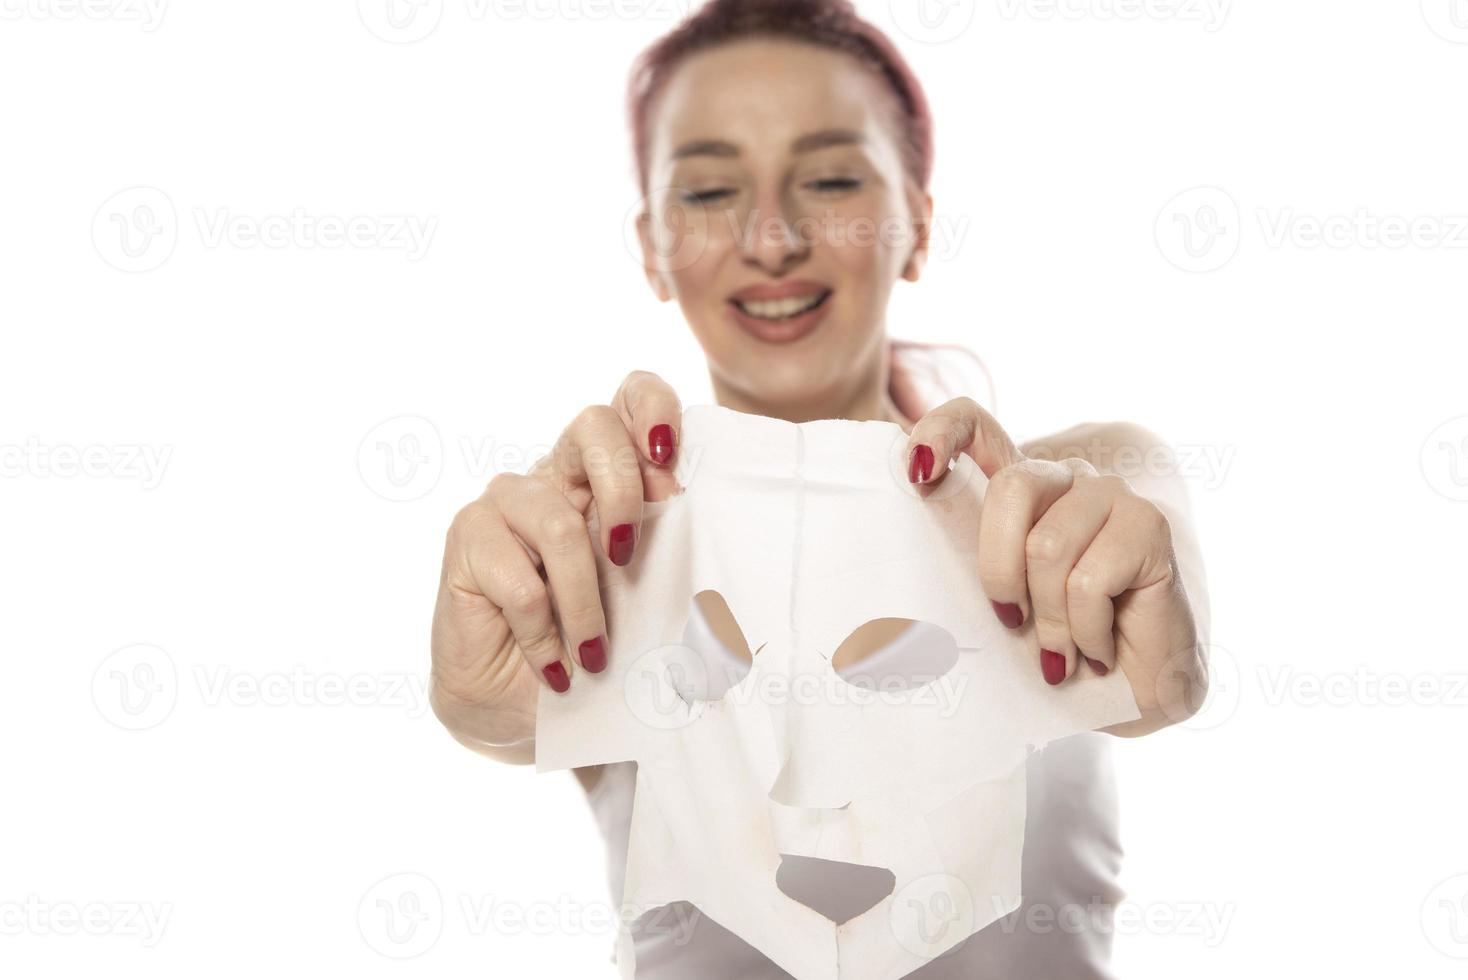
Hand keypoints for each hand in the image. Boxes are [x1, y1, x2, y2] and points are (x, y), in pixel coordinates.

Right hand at [429, 371, 683, 756]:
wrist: (514, 706)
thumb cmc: (588, 647)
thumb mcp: (641, 600)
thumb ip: (666, 558)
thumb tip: (705, 546)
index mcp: (606, 474)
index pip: (631, 400)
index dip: (653, 409)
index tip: (670, 464)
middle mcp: (555, 473)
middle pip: (593, 426)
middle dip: (625, 490)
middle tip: (628, 559)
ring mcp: (506, 500)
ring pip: (560, 524)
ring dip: (585, 603)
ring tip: (595, 655)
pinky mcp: (467, 536)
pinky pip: (521, 582)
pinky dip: (546, 635)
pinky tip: (554, 668)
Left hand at [904, 398, 1205, 733]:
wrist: (1140, 691)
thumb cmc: (1058, 646)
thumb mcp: (1000, 607)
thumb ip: (962, 574)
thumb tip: (898, 589)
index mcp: (1020, 490)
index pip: (975, 426)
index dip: (942, 432)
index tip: (916, 474)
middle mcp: (1066, 479)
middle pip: (1011, 487)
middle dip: (999, 570)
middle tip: (1011, 622)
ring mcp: (1112, 496)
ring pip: (1048, 546)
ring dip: (1049, 620)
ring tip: (1061, 654)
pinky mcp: (1149, 527)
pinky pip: (1089, 581)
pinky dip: (1084, 632)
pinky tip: (1099, 652)